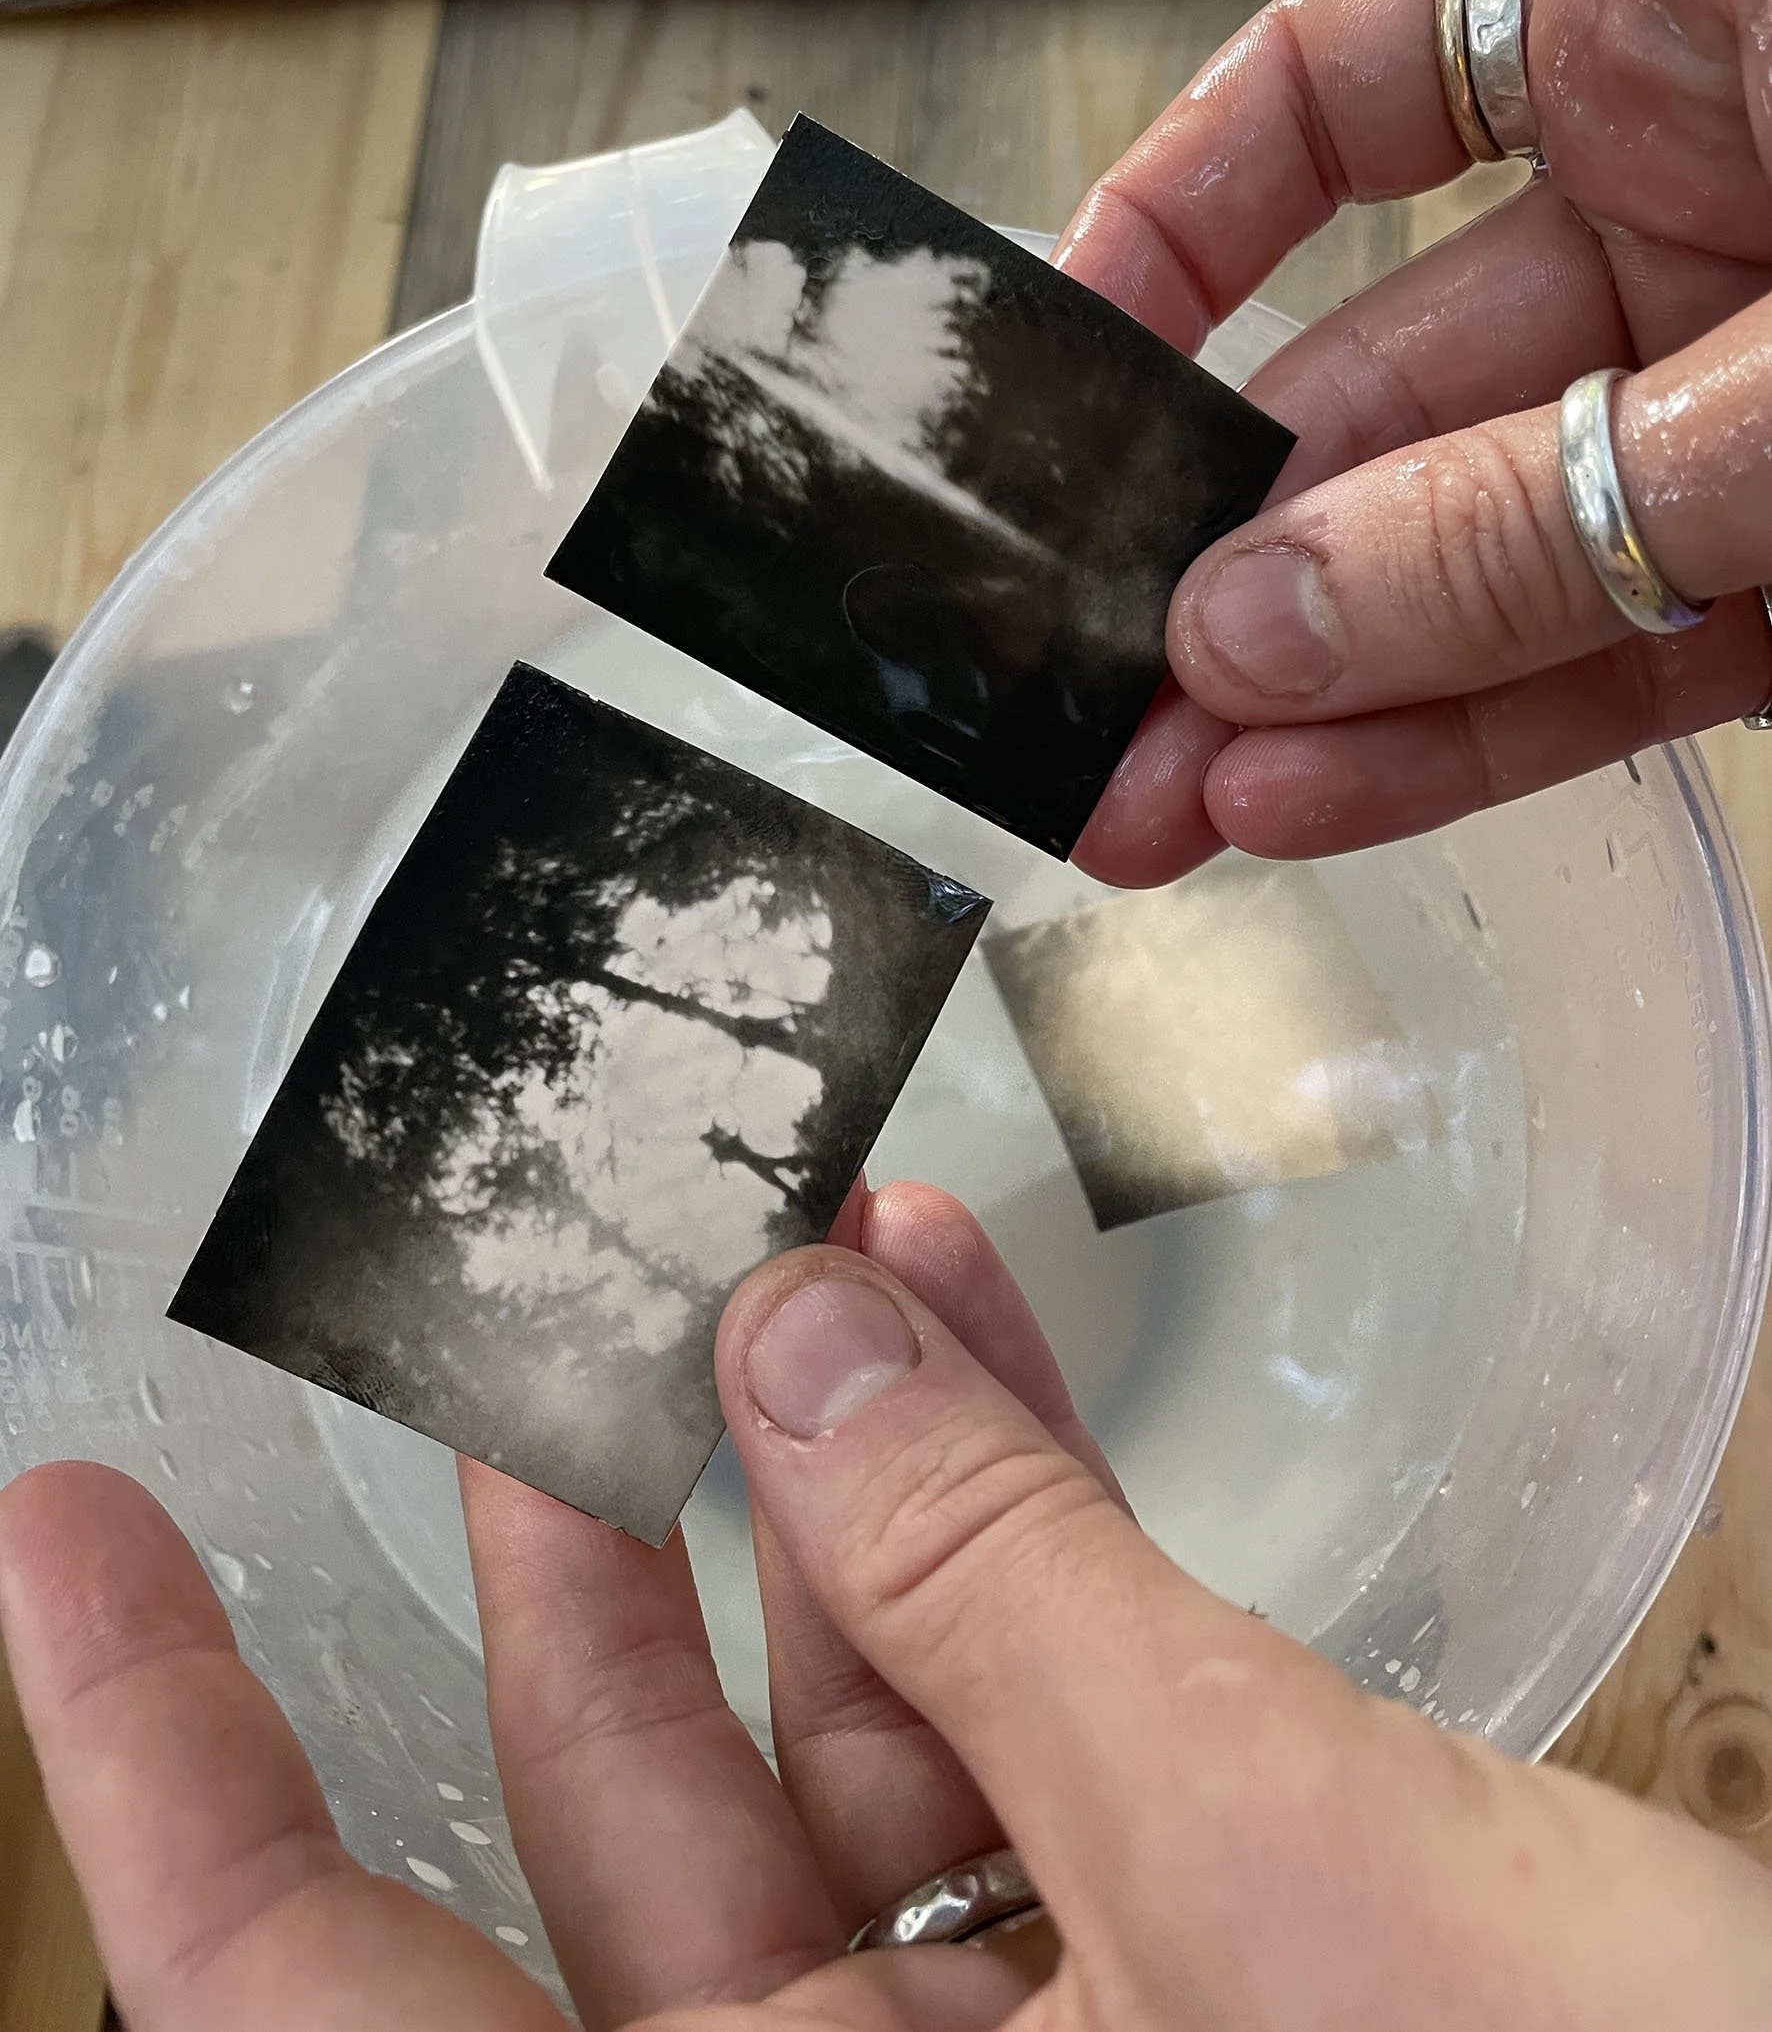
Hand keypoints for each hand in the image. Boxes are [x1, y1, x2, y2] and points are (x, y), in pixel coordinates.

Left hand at [8, 1184, 1771, 2029]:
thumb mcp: (1271, 1873)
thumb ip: (1008, 1601)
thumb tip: (792, 1338)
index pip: (335, 2024)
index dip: (169, 1780)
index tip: (63, 1536)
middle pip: (612, 1859)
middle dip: (569, 1564)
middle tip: (504, 1327)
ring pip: (848, 1773)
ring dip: (831, 1502)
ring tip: (791, 1253)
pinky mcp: (1194, 2004)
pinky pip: (1035, 1761)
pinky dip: (1008, 1557)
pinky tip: (970, 1352)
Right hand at [1062, 0, 1771, 880]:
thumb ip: (1538, 497)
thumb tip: (1258, 625)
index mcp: (1684, 37)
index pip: (1352, 92)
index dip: (1180, 218)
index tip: (1060, 361)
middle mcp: (1687, 223)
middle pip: (1373, 385)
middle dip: (1221, 557)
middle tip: (1078, 691)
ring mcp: (1732, 418)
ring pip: (1467, 560)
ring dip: (1303, 696)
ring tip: (1140, 805)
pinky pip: (1599, 662)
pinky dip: (1456, 741)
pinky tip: (1299, 803)